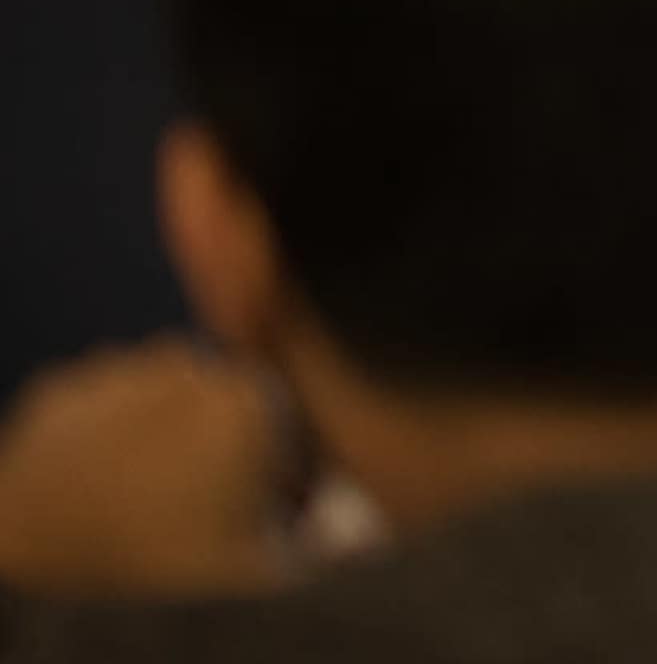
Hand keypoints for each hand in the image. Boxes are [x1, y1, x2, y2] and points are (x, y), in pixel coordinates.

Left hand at [0, 341, 293, 599]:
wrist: (26, 546)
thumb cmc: (146, 553)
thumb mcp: (249, 564)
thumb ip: (315, 541)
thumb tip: (352, 532)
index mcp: (248, 400)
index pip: (286, 425)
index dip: (278, 469)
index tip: (259, 505)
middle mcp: (188, 365)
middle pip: (224, 404)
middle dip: (219, 442)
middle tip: (194, 501)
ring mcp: (120, 369)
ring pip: (160, 397)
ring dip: (161, 431)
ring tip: (141, 489)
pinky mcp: (66, 385)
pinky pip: (101, 403)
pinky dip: (104, 432)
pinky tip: (99, 475)